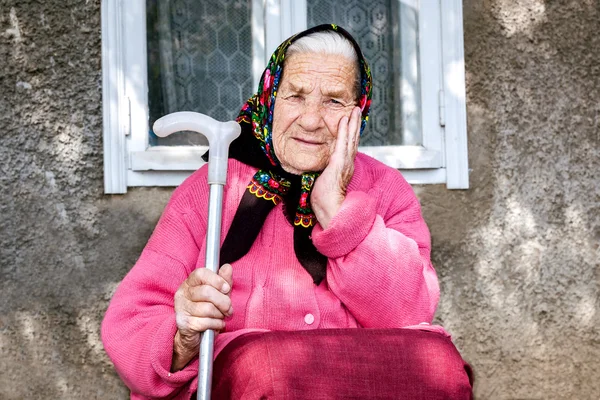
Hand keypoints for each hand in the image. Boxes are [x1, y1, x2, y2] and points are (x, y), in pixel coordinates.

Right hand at [171, 264, 232, 370]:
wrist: (194, 336)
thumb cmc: (207, 311)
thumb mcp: (218, 294)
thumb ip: (223, 281)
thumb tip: (227, 267)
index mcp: (190, 283)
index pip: (201, 273)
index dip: (216, 280)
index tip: (226, 288)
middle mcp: (183, 294)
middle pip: (206, 292)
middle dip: (223, 301)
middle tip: (228, 308)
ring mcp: (182, 309)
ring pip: (207, 308)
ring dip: (220, 315)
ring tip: (220, 317)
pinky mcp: (184, 323)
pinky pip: (206, 322)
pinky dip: (216, 324)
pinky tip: (216, 324)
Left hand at [311, 107, 360, 228]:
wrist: (329, 208)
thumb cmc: (325, 199)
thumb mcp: (325, 180)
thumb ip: (325, 172)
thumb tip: (320, 169)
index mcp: (344, 166)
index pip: (348, 146)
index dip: (351, 134)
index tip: (351, 122)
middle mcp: (348, 163)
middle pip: (353, 139)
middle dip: (355, 124)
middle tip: (357, 110)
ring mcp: (345, 162)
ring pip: (350, 138)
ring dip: (353, 123)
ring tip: (355, 111)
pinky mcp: (339, 162)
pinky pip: (342, 143)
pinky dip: (343, 131)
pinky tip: (344, 120)